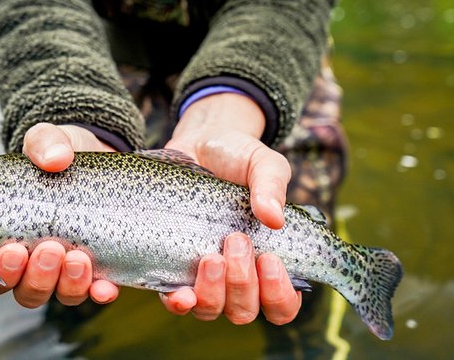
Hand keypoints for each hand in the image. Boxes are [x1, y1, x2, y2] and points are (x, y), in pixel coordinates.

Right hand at [0, 123, 119, 307]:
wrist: (101, 154)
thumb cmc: (62, 154)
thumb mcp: (49, 140)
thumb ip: (44, 142)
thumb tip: (55, 158)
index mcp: (10, 237)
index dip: (0, 272)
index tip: (13, 250)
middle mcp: (36, 262)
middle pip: (27, 291)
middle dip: (37, 277)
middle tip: (50, 248)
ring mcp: (69, 268)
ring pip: (61, 295)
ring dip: (68, 285)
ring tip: (78, 258)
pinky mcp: (101, 266)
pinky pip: (98, 291)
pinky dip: (100, 293)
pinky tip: (106, 288)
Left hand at [160, 92, 300, 324]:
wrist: (200, 143)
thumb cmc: (240, 158)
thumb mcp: (264, 164)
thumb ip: (273, 186)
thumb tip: (274, 218)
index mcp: (268, 261)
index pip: (282, 304)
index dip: (279, 295)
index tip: (270, 260)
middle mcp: (237, 275)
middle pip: (244, 310)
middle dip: (242, 283)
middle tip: (236, 240)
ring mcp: (204, 275)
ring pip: (210, 309)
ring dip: (213, 292)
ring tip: (210, 256)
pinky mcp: (171, 265)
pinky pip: (173, 297)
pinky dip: (177, 301)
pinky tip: (180, 292)